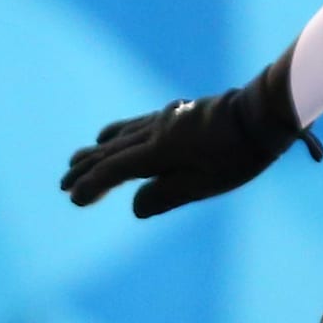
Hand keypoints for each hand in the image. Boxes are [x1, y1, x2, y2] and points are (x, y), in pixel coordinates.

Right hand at [60, 88, 297, 218]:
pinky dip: (117, 133)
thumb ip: (166, 195)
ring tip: (78, 159)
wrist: (259, 114)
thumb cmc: (237, 155)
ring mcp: (164, 119)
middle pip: (111, 152)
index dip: (93, 185)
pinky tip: (113, 134)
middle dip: (86, 169)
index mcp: (158, 151)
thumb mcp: (205, 184)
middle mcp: (154, 132)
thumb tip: (134, 208)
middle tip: (63, 184)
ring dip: (97, 150)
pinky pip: (135, 124)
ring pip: (120, 135)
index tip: (74, 199)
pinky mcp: (175, 114)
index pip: (116, 170)